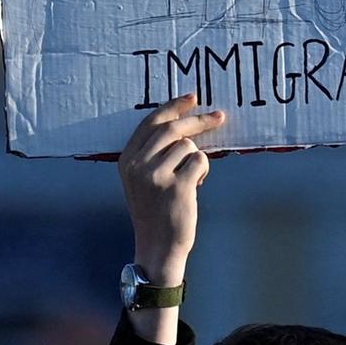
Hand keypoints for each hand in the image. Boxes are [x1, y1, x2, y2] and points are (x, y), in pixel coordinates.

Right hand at [120, 95, 222, 288]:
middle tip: (219, 117)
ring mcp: (155, 176)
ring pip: (188, 145)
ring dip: (198, 158)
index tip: (192, 97)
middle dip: (198, 120)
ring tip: (193, 178)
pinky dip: (204, 170)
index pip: (151, 122)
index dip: (173, 106)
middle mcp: (137, 166)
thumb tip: (185, 122)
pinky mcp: (176, 187)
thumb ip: (153, 152)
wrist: (157, 247)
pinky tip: (197, 185)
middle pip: (172, 128)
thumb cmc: (156, 211)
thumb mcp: (142, 180)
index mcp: (126, 160)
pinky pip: (200, 160)